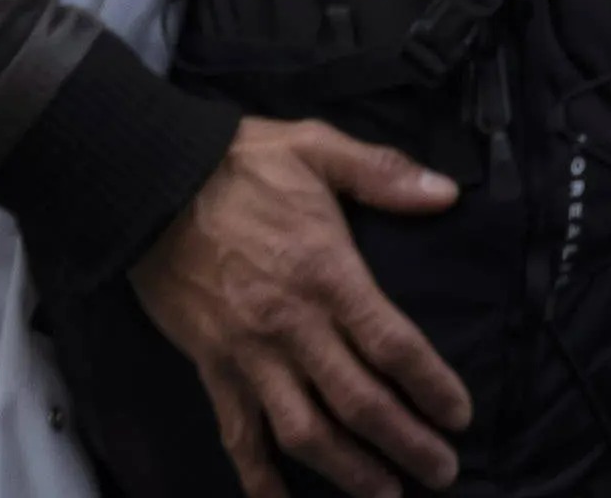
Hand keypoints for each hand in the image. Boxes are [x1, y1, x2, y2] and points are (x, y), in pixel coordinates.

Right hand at [127, 116, 471, 497]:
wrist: (149, 184)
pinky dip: (258, 478)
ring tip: (385, 495)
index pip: (392, 345)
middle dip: (405, 443)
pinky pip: (238, 435)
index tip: (460, 415)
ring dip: (348, 471)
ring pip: (304, 432)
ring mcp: (249, 355)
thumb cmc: (239, 163)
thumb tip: (446, 193)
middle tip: (442, 473)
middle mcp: (293, 326)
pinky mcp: (212, 369)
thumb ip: (383, 173)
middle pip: (358, 401)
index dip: (432, 386)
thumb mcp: (317, 147)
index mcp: (328, 273)